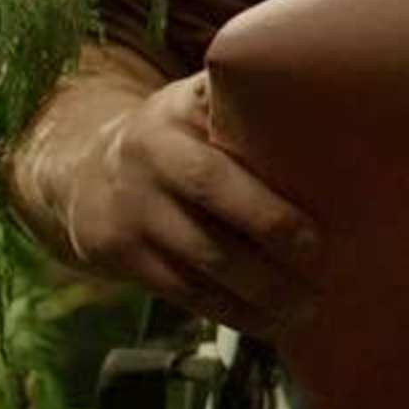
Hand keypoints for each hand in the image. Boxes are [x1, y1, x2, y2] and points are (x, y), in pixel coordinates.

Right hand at [49, 72, 322, 335]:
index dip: (264, 207)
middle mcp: (147, 162)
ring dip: (256, 293)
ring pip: (197, 262)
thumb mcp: (196, 100)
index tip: (313, 236)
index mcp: (172, 118)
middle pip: (209, 212)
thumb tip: (325, 84)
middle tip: (319, 270)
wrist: (83, 172)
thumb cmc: (177, 134)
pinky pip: (181, 292)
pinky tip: (269, 323)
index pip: (216, 168)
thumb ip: (245, 94)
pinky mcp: (120, 256)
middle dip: (268, 244)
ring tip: (305, 309)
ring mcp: (130, 214)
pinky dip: (229, 312)